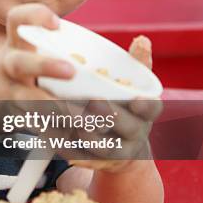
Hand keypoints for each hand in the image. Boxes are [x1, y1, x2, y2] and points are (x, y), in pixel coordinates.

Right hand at [0, 3, 74, 135]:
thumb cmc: (24, 68)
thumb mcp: (30, 49)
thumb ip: (58, 46)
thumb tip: (125, 52)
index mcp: (17, 43)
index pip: (18, 19)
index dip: (35, 17)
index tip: (56, 24)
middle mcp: (9, 65)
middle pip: (20, 62)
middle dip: (44, 66)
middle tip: (71, 71)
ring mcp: (7, 92)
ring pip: (25, 100)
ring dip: (52, 107)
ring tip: (80, 117)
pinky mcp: (11, 116)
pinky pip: (32, 126)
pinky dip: (53, 134)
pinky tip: (74, 140)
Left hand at [68, 35, 161, 172]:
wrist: (122, 149)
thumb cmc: (125, 106)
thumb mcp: (135, 86)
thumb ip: (137, 64)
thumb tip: (142, 39)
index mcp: (147, 113)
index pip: (152, 109)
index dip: (145, 106)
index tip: (134, 99)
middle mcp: (136, 134)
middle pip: (126, 127)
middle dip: (108, 115)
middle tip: (91, 101)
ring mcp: (118, 152)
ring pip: (104, 147)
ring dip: (86, 133)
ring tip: (67, 116)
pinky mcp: (96, 163)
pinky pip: (82, 157)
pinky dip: (67, 147)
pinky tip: (49, 133)